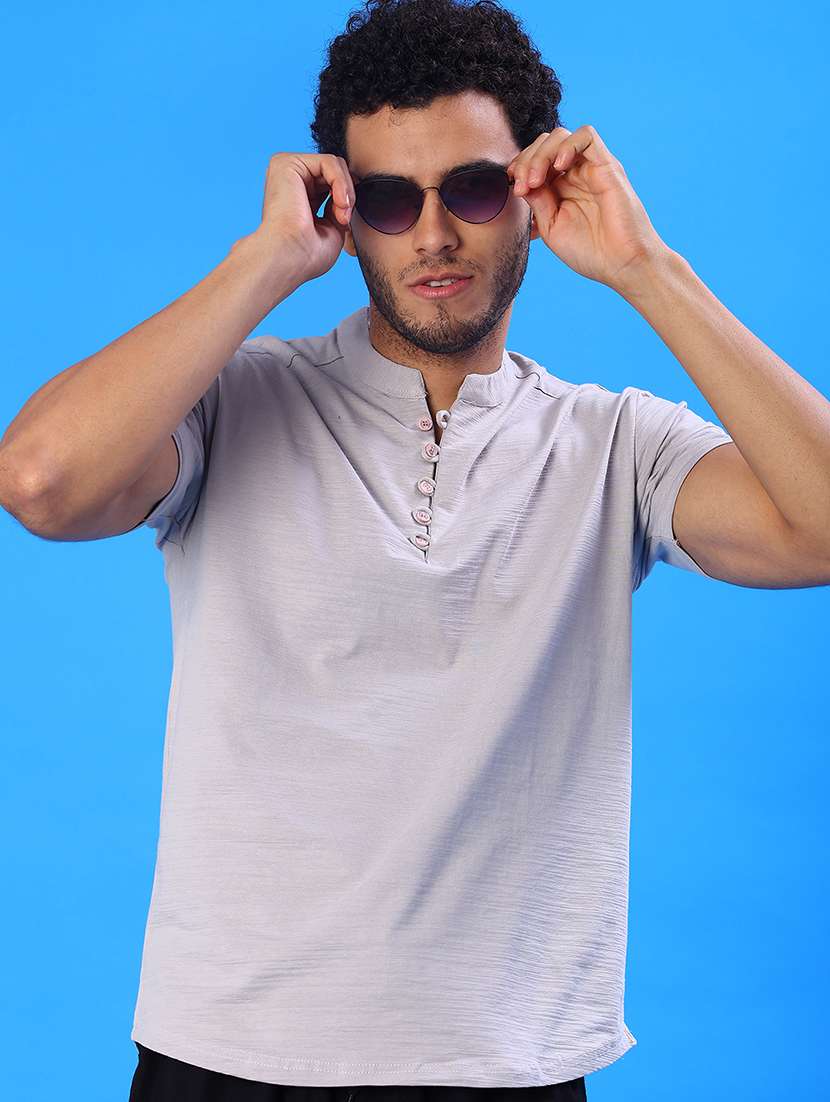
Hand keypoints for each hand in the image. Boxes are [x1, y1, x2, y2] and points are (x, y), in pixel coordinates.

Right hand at [254, 152, 355, 283]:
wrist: (289, 257)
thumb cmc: (306, 254)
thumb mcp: (332, 228)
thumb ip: (339, 207)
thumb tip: (349, 194)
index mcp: (298, 195)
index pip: (332, 183)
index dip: (347, 199)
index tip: (346, 223)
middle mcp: (290, 180)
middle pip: (335, 171)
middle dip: (348, 195)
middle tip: (344, 219)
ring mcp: (287, 169)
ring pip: (335, 165)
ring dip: (346, 191)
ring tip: (341, 215)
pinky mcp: (287, 163)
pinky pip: (329, 162)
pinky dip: (340, 183)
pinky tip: (339, 203)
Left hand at [507, 125, 667, 288]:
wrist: (622, 265)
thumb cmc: (591, 252)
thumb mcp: (552, 228)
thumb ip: (538, 202)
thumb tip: (520, 181)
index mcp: (560, 188)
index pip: (534, 160)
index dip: (519, 167)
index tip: (512, 186)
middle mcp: (575, 174)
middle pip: (544, 144)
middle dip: (526, 160)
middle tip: (520, 186)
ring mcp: (591, 168)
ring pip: (561, 136)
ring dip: (541, 153)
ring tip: (535, 180)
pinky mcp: (607, 166)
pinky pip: (587, 136)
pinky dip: (568, 144)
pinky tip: (558, 166)